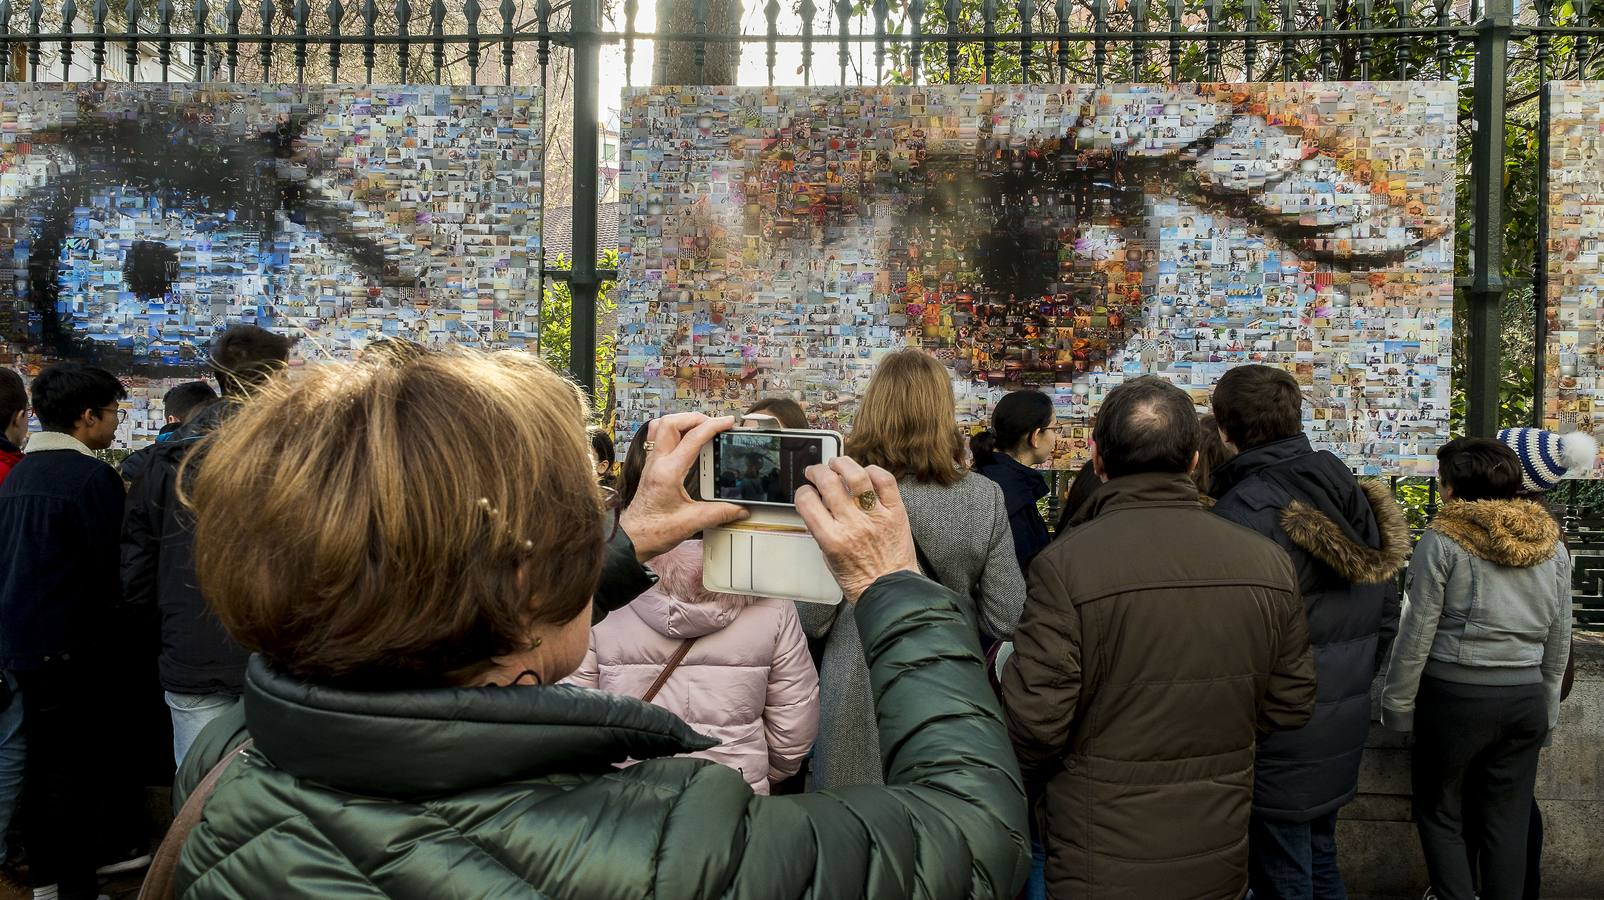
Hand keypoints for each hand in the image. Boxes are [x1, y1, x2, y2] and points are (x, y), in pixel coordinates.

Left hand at [617, 413, 747, 561]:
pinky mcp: (652, 467)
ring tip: (701, 427)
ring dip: (682, 421)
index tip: (728, 422)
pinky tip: (687, 440)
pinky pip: (660, 438)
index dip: (713, 426)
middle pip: (672, 422)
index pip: (692, 438)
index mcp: (668, 472)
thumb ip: (719, 514)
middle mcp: (657, 463)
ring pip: (662, 426)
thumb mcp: (691, 523)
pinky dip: (675, 432)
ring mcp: (652, 463)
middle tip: (714, 423)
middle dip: (696, 417)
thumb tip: (740, 509)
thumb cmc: (654, 531)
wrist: (633, 538)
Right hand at [795, 457, 918, 602]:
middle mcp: (852, 524)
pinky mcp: (895, 512)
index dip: (802, 491)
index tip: (805, 491)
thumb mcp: (828, 558)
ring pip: (857, 476)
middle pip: (829, 482)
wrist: (890, 590)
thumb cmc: (860, 579)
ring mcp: (875, 516)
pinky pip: (885, 481)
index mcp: (831, 538)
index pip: (807, 501)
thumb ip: (822, 530)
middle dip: (817, 471)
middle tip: (816, 472)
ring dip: (843, 464)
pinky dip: (873, 471)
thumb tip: (817, 505)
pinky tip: (866, 473)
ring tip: (838, 464)